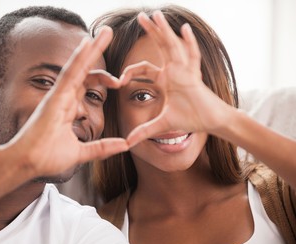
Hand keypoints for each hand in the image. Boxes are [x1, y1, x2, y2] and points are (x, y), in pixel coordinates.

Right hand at [7, 27, 128, 176]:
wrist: (27, 164)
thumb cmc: (46, 158)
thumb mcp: (81, 152)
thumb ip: (102, 148)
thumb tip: (124, 145)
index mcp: (68, 107)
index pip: (86, 84)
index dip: (103, 78)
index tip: (119, 82)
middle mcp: (63, 98)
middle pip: (84, 70)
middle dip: (96, 53)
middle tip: (109, 34)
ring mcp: (58, 96)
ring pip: (77, 67)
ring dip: (91, 49)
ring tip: (105, 32)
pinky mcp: (54, 98)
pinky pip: (68, 75)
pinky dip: (78, 59)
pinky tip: (88, 43)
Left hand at [123, 11, 229, 146]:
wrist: (211, 122)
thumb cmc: (190, 119)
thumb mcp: (162, 125)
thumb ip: (144, 131)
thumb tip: (128, 143)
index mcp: (165, 79)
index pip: (144, 68)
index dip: (130, 71)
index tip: (118, 80)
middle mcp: (174, 71)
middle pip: (160, 47)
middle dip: (151, 31)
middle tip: (141, 16)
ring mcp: (185, 71)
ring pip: (173, 46)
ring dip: (164, 31)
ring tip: (156, 15)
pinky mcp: (195, 76)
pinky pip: (192, 57)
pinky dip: (189, 43)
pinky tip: (184, 29)